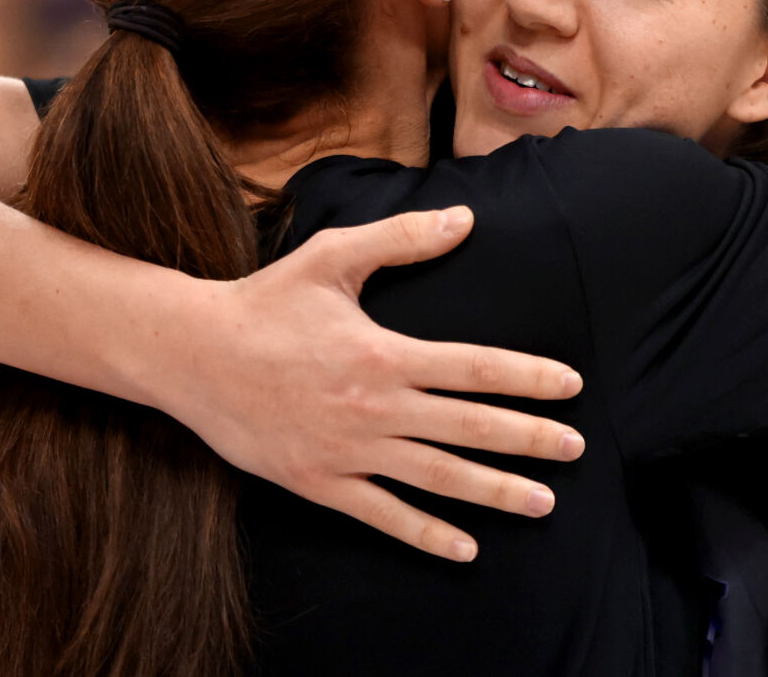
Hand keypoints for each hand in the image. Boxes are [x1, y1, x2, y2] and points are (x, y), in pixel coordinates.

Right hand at [145, 206, 586, 562]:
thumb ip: (402, 239)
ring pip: (437, 478)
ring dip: (494, 492)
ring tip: (544, 503)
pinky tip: (466, 548)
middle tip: (576, 449)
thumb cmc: (265, 302)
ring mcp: (348, 451)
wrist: (191, 356)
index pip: (475, 368)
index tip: (572, 387)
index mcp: (384, 354)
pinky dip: (426, 534)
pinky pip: (383, 516)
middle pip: (469, 428)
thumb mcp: (333, 258)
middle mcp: (375, 408)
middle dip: (529, 440)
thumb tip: (465, 218)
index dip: (529, 378)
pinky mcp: (320, 482)